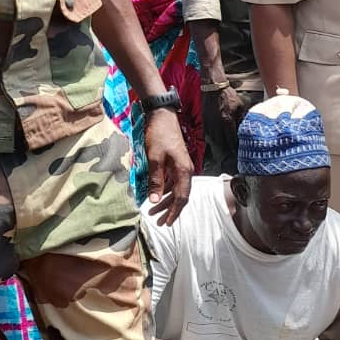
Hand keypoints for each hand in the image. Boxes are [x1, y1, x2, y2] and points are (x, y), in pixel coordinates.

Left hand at [144, 109, 193, 224]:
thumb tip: (153, 201)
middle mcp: (186, 171)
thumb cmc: (159, 135)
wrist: (163, 116)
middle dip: (170, 210)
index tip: (167, 222)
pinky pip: (173, 182)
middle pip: (181, 196)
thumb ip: (156, 180)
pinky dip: (165, 191)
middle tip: (159, 222)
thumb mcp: (154, 158)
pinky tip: (156, 195)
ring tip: (154, 212)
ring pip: (176, 190)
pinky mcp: (176, 163)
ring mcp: (182, 167)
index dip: (174, 211)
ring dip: (166, 201)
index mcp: (184, 171)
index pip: (181, 197)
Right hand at [201, 85, 245, 155]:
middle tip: (231, 154)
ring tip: (224, 151)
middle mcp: (217, 124)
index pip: (231, 139)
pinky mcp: (204, 120)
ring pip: (213, 140)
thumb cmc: (228, 95)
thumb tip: (246, 128)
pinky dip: (210, 139)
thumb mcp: (240, 106)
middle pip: (222, 142)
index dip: (234, 147)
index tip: (238, 152)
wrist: (214, 87)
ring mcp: (209, 123)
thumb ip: (243, 118)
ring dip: (219, 146)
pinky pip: (206, 134)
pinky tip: (214, 142)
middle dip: (227, 149)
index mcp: (227, 120)